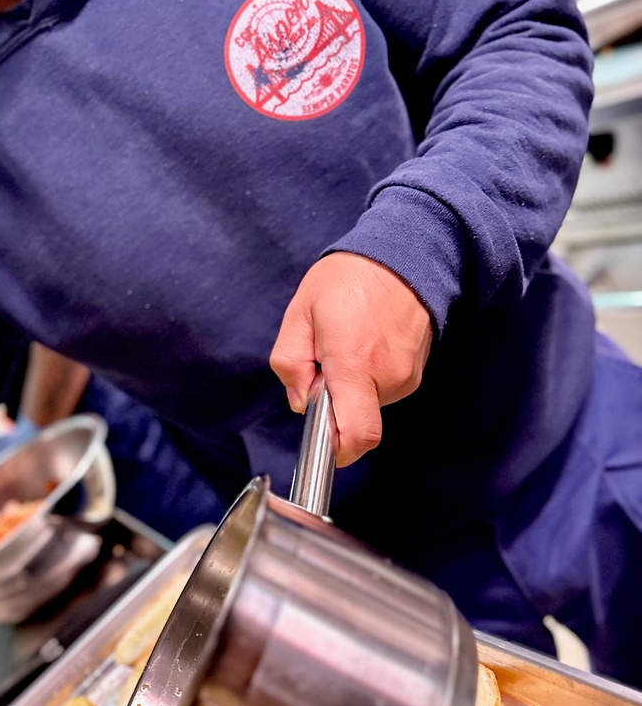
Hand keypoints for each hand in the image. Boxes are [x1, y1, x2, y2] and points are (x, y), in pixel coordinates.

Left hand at [270, 252, 433, 465]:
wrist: (406, 254)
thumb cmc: (349, 279)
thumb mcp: (300, 312)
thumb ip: (290, 362)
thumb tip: (300, 400)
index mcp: (354, 364)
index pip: (357, 435)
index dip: (339, 450)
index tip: (323, 444)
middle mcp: (386, 377)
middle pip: (354, 419)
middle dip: (333, 403)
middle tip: (324, 360)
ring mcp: (406, 376)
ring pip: (367, 403)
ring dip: (350, 386)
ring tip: (347, 343)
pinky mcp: (415, 372)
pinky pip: (382, 389)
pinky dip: (368, 377)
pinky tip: (365, 343)